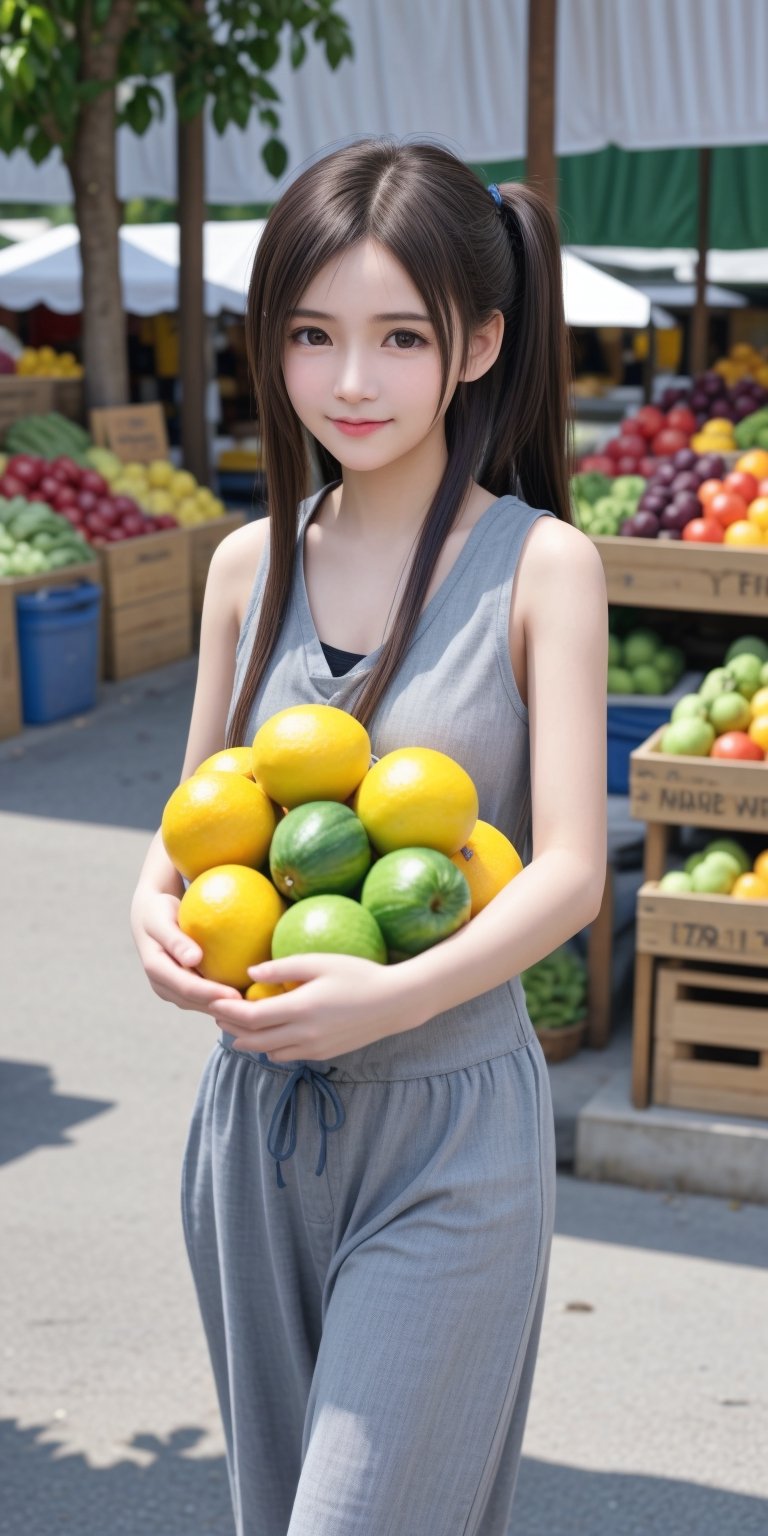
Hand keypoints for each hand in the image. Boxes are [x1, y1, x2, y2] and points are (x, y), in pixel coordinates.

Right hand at [130, 889, 242, 1013]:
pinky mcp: (184, 989)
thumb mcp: (161, 919)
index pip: (187, 987)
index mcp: (156, 969)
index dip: (211, 994)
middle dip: (223, 1008)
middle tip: (252, 1008)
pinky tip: (248, 995)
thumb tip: (193, 959)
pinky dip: (225, 999)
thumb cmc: (158, 912)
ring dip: (226, 1009)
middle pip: (196, 1002)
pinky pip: (206, 997)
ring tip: (253, 1007)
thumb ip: (175, 939)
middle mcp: (163, 986)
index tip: (237, 996)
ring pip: (202, 1005)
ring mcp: (173, 990)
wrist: (150, 917)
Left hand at [210, 953, 423, 1061]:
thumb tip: (251, 972)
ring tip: (242, 1023)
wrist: (394, 1003)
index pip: (251, 1017)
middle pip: (253, 1039)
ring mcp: (314, 1048)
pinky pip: (288, 1056)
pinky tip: (272, 1032)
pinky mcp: (324, 1055)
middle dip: (232, 1027)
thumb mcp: (319, 962)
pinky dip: (272, 1046)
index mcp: (300, 1009)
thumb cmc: (358, 975)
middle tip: (219, 1013)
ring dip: (251, 1040)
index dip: (228, 1011)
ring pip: (268, 1052)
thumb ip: (283, 967)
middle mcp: (303, 1034)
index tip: (214, 1001)